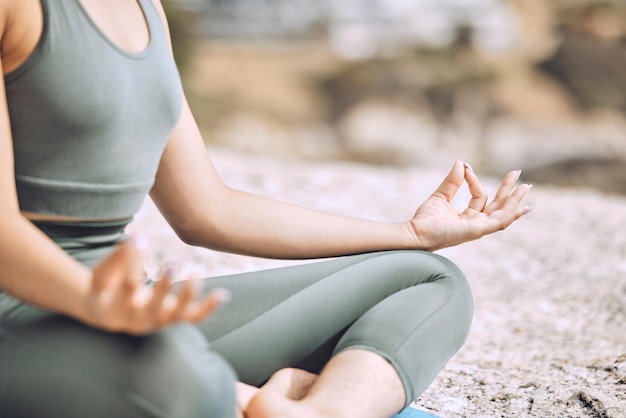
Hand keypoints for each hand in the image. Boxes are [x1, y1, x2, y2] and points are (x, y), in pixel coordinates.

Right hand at [82, 240, 229, 334]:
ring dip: (187, 296)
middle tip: (172, 265)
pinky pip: (194, 318)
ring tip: (194, 274)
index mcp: (114, 309)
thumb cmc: (105, 287)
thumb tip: (136, 236)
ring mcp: (157, 322)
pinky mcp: (173, 320)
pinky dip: (209, 308)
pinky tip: (223, 294)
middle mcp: (137, 321)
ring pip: (176, 316)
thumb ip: (116, 258)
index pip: (126, 286)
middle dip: (163, 288)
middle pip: (152, 307)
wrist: (109, 314)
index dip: (132, 262)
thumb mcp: (101, 274)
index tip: (137, 237)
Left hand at [408, 159, 531, 250]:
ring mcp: (479, 228)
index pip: (480, 196)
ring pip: (503, 213)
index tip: (466, 168)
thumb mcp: (441, 195)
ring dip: (515, 200)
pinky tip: (525, 208)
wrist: (417, 232)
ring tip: (526, 186)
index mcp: (468, 217)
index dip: (474, 181)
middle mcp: (476, 223)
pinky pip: (500, 224)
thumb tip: (461, 162)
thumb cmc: (425, 220)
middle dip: (508, 190)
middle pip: (498, 206)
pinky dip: (513, 216)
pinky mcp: (478, 231)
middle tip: (517, 172)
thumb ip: (453, 181)